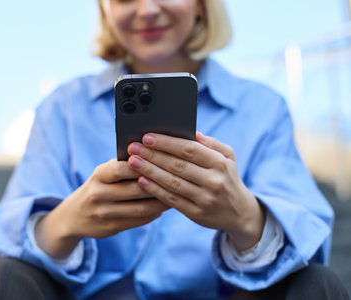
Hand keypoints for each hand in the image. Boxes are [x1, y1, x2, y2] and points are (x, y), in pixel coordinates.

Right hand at [35, 159, 168, 258]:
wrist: (74, 216)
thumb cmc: (99, 187)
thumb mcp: (104, 174)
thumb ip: (124, 166)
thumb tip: (156, 155)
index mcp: (99, 175)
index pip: (123, 167)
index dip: (144, 164)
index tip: (164, 160)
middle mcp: (99, 193)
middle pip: (136, 188)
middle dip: (159, 184)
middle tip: (179, 179)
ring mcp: (104, 212)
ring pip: (141, 207)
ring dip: (161, 201)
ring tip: (176, 194)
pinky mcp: (111, 227)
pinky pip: (139, 220)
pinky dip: (155, 213)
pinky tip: (165, 207)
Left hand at [127, 132, 264, 250]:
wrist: (240, 213)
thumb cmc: (228, 178)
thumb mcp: (228, 157)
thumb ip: (211, 143)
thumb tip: (192, 132)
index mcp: (220, 163)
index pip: (189, 150)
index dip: (166, 143)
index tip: (147, 137)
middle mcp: (213, 181)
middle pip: (177, 165)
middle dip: (152, 155)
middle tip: (133, 147)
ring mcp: (205, 199)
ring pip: (172, 182)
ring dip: (149, 171)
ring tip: (133, 162)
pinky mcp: (196, 213)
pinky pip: (172, 200)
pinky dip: (155, 190)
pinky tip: (141, 181)